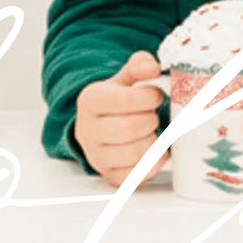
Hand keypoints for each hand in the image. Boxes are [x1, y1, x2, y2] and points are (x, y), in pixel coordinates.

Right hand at [75, 50, 167, 188]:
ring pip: (131, 155)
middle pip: (126, 129)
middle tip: (153, 115)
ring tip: (151, 132)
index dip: (147, 98)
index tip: (156, 95)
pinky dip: (151, 164)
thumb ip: (139, 65)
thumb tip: (152, 67)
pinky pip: (133, 177)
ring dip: (151, 142)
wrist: (102, 125)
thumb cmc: (116, 102)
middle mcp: (87, 130)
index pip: (122, 100)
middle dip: (149, 121)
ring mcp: (96, 156)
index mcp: (89, 100)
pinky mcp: (108, 175)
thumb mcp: (125, 78)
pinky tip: (155, 152)